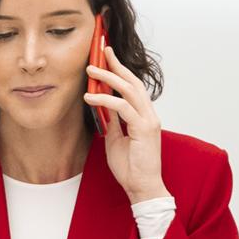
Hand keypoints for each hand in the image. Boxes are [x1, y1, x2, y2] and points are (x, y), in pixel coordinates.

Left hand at [83, 45, 169, 204]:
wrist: (142, 187)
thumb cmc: (131, 167)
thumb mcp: (116, 140)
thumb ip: (112, 122)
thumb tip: (102, 108)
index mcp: (144, 116)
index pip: (132, 87)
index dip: (120, 71)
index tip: (107, 58)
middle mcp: (149, 114)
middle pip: (133, 82)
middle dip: (117, 65)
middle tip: (102, 51)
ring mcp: (148, 120)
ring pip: (129, 90)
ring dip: (108, 78)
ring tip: (90, 70)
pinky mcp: (143, 129)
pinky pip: (123, 108)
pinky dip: (105, 100)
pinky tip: (90, 98)